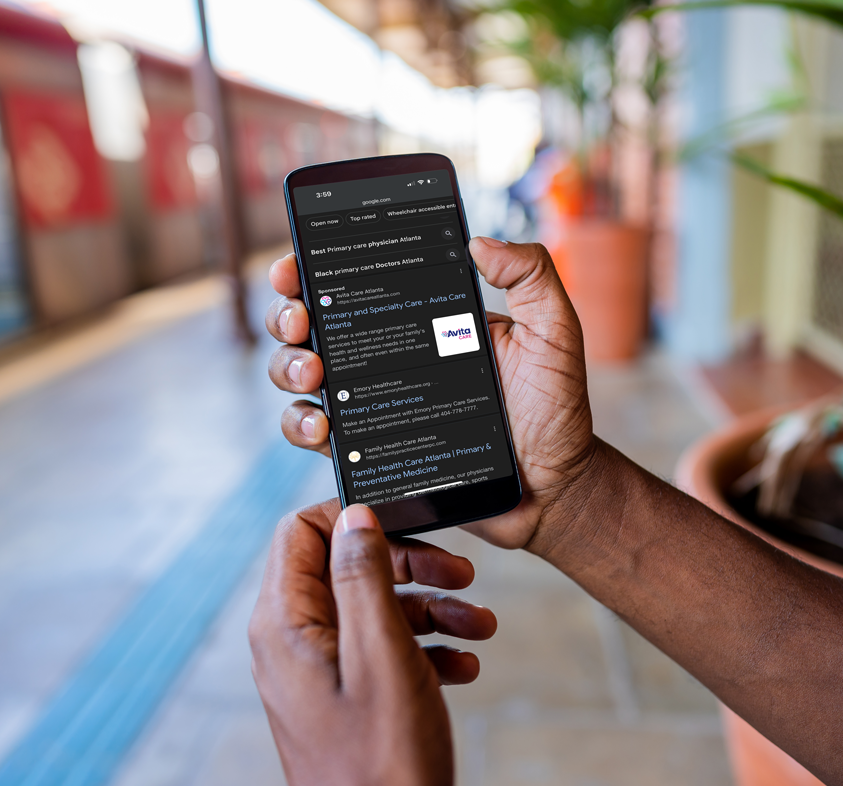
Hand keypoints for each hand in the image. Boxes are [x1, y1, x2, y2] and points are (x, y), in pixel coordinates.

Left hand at [249, 500, 496, 785]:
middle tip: (462, 573)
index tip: (410, 523)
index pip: (301, 533)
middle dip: (408, 566)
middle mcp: (293, 643)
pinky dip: (423, 650)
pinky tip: (462, 666)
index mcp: (285, 624)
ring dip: (429, 609)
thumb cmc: (381, 767)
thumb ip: (363, 577)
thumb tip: (353, 516)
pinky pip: (380, 651)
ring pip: (371, 611)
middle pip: (345, 568)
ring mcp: (317, 673)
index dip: (354, 518)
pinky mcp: (342, 699)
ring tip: (479, 626)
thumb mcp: (381, 655)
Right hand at [265, 238, 599, 551]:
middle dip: (287, 314)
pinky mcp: (368, 450)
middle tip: (302, 320)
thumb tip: (478, 240)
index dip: (313, 267)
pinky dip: (302, 424)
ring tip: (312, 373)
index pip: (355, 281)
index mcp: (420, 318)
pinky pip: (316, 434)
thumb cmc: (555, 409)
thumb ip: (532, 275)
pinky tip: (323, 425)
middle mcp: (386, 356)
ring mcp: (372, 402)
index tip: (298, 265)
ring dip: (287, 367)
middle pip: (311, 323)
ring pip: (300, 374)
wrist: (552, 487)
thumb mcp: (554, 332)